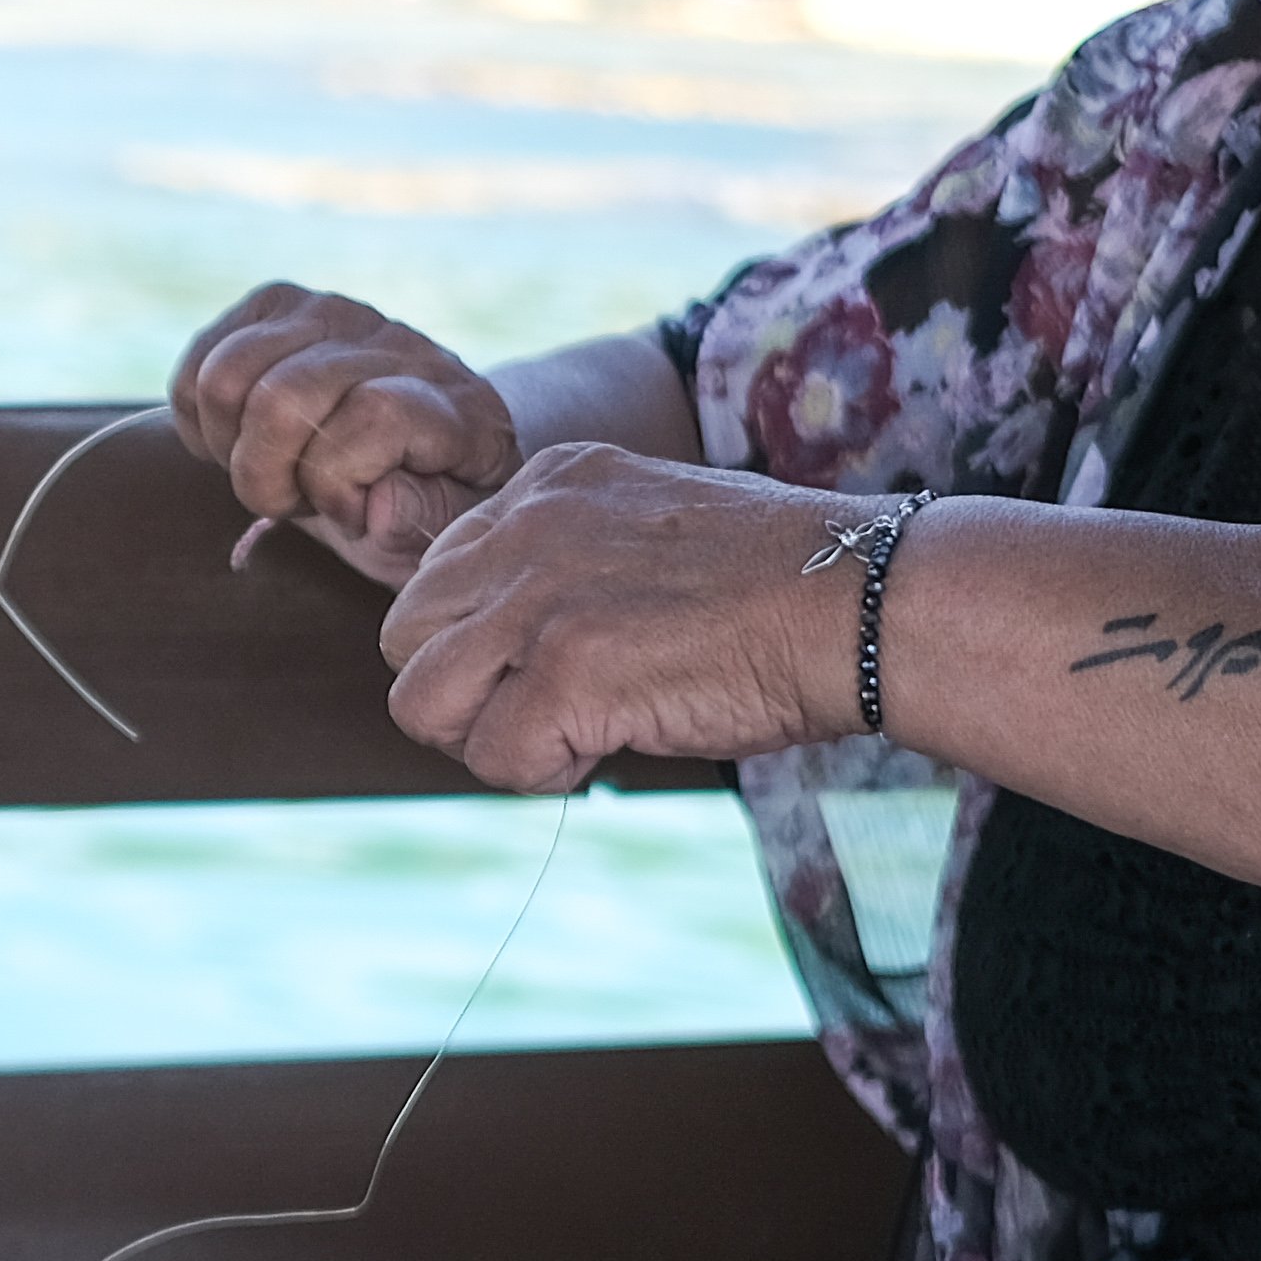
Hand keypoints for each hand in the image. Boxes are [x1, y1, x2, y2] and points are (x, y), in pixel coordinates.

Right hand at [173, 280, 519, 587]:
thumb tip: (378, 504)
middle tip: (293, 504)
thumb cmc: (425, 507)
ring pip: (226, 376)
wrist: (415, 454)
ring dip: (230, 448)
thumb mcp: (441, 536)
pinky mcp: (277, 305)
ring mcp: (335, 313)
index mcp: (457, 405)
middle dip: (264, 477)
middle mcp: (398, 343)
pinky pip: (198, 364)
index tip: (349, 518)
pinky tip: (242, 443)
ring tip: (270, 472)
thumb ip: (424, 522)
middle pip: (282, 397)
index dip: (336, 481)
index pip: (375, 412)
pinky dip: (199, 422)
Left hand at [378, 448, 880, 794]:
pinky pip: (492, 757)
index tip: (556, 662)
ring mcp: (538, 599)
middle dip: (463, 692)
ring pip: (419, 701)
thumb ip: (565, 562)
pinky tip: (606, 750)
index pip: (435, 577)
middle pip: (403, 636)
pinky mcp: (566, 672)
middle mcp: (522, 530)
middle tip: (547, 712)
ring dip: (487, 738)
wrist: (858, 601)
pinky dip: (543, 774)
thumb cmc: (778, 581)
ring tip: (569, 735)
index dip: (481, 642)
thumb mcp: (646, 528)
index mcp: (543, 485)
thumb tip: (510, 647)